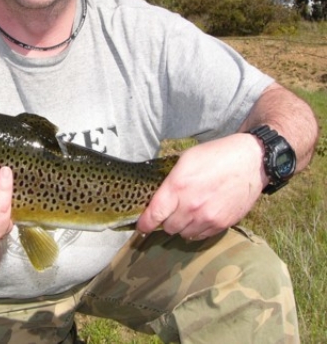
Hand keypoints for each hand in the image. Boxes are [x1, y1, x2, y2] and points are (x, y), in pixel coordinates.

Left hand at [136, 133, 264, 239]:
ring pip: (184, 234)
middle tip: (170, 211)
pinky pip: (201, 236)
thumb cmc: (215, 156)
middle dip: (165, 221)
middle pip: (168, 227)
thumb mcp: (185, 160)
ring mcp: (208, 218)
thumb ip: (170, 181)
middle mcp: (191, 206)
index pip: (154, 214)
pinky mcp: (222, 224)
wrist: (250, 161)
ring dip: (182, 226)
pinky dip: (197, 230)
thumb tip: (156, 197)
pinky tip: (200, 216)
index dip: (144, 224)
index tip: (141, 227)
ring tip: (187, 212)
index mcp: (178, 187)